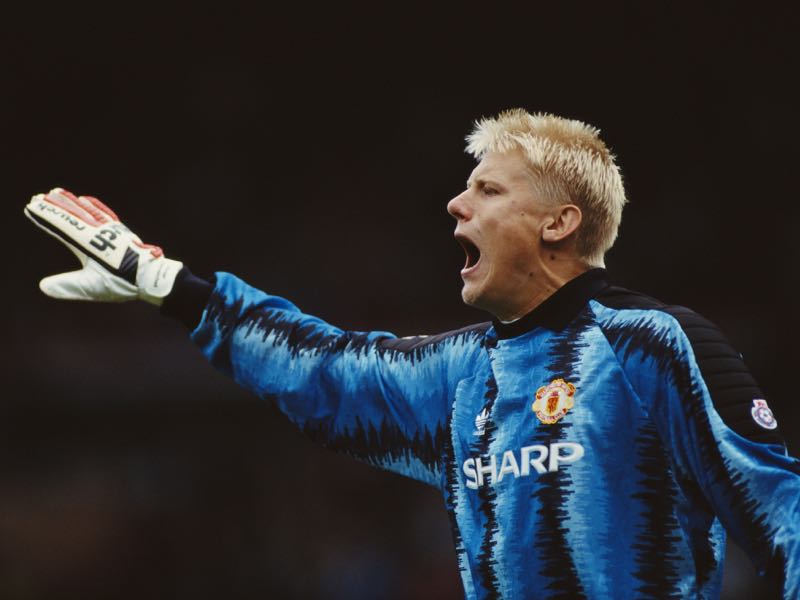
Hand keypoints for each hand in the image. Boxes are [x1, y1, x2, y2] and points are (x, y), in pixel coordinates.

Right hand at [24, 188, 182, 304]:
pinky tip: (87, 200)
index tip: (32, 205)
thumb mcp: (93, 287)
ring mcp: (111, 229)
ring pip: (86, 210)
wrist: (153, 277)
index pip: (62, 225)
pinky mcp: (121, 232)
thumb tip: (43, 286)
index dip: (46, 215)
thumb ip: (68, 285)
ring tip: (58, 191)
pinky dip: (92, 205)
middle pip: (72, 214)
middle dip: (54, 205)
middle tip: (38, 196)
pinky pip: (103, 213)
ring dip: (70, 201)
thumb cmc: (124, 283)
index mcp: (89, 243)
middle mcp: (99, 231)